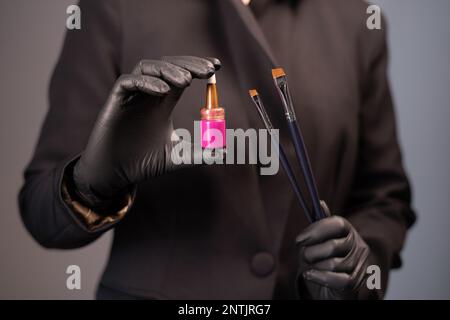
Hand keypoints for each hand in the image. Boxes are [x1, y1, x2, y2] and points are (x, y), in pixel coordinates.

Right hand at [73, 56, 220, 209]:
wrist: (116, 175)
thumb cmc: (143, 163)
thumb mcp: (177, 157)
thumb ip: (199, 153)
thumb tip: (224, 153)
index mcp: (163, 103)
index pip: (181, 76)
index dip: (197, 67)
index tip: (216, 67)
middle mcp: (148, 95)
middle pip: (167, 66)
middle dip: (188, 64)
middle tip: (207, 70)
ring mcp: (132, 96)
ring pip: (148, 68)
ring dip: (168, 70)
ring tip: (186, 81)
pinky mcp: (116, 101)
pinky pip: (128, 81)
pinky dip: (146, 82)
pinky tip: (163, 91)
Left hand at [296, 202, 370, 299]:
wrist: (330, 285)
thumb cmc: (320, 259)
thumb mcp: (315, 240)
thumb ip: (318, 225)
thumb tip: (320, 203)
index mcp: (347, 230)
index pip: (337, 224)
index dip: (316, 230)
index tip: (298, 240)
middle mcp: (358, 246)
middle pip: (332, 246)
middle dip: (311, 253)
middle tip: (305, 256)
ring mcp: (359, 265)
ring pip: (334, 264)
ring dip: (316, 267)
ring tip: (312, 268)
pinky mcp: (356, 283)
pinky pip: (337, 280)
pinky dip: (319, 278)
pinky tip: (310, 275)